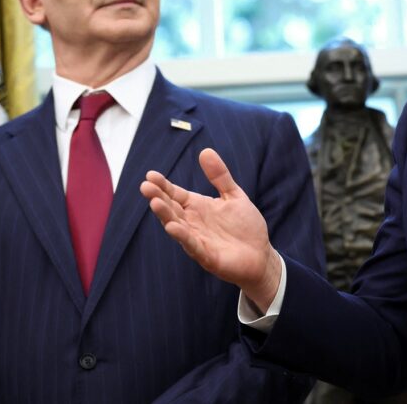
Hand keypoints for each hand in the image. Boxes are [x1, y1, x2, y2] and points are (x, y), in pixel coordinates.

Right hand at [140, 148, 281, 311]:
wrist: (261, 254)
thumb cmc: (245, 226)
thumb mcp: (233, 195)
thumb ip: (220, 175)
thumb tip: (205, 151)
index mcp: (198, 207)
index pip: (175, 194)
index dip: (163, 185)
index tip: (150, 175)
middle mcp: (193, 222)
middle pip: (171, 208)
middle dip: (158, 197)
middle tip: (145, 186)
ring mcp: (198, 239)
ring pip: (177, 226)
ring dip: (165, 215)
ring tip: (155, 202)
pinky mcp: (207, 256)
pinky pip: (192, 245)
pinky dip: (183, 237)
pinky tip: (173, 227)